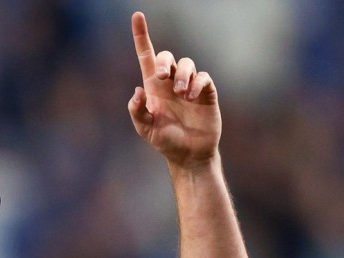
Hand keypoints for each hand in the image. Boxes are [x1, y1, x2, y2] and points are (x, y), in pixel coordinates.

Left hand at [127, 12, 221, 167]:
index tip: (137, 16)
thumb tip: (138, 91)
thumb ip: (137, 111)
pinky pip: (204, 78)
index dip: (141, 36)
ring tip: (181, 95)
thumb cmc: (165, 141)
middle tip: (161, 77)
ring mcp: (189, 86)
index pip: (146, 56)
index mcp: (153, 88)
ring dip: (183, 75)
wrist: (189, 155)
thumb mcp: (145, 129)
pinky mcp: (206, 93)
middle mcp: (170, 83)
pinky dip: (198, 83)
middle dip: (165, 61)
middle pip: (167, 57)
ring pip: (187, 64)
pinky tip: (192, 96)